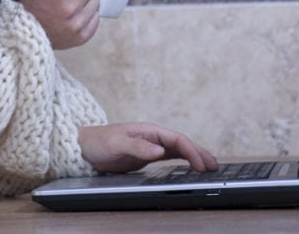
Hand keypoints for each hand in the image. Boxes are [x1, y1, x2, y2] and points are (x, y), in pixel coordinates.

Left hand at [78, 122, 218, 173]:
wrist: (84, 147)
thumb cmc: (98, 142)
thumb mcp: (116, 143)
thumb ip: (137, 146)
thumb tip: (160, 151)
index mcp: (148, 131)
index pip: (176, 139)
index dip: (191, 151)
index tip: (201, 164)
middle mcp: (152, 137)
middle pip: (181, 144)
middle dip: (199, 153)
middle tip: (215, 166)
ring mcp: (151, 146)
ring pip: (178, 151)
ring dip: (194, 157)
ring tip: (210, 167)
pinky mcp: (147, 156)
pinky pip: (170, 158)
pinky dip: (183, 162)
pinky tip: (191, 168)